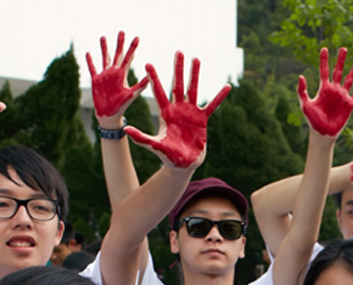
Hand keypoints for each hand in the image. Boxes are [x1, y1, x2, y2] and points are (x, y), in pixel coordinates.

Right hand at [86, 32, 147, 119]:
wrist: (109, 115)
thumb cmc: (122, 107)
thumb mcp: (131, 95)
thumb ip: (140, 86)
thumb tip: (150, 78)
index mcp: (122, 75)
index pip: (128, 58)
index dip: (133, 48)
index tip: (137, 37)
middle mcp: (114, 73)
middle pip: (117, 54)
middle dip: (119, 43)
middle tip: (122, 31)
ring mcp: (104, 76)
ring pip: (104, 58)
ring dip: (104, 48)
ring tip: (103, 37)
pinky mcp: (95, 80)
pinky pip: (92, 68)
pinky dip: (90, 61)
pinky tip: (88, 53)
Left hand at [124, 52, 230, 168]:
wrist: (183, 165)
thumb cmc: (167, 157)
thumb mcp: (154, 146)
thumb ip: (141, 138)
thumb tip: (125, 129)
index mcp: (165, 113)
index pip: (158, 92)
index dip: (154, 78)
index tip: (148, 64)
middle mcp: (177, 109)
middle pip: (177, 85)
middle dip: (177, 69)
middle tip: (178, 52)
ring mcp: (190, 112)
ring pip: (193, 89)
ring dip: (195, 75)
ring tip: (196, 59)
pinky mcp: (202, 119)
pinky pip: (212, 105)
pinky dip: (219, 97)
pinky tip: (227, 87)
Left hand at [297, 47, 352, 137]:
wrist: (322, 133)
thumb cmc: (312, 120)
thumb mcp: (305, 104)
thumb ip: (302, 91)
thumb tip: (301, 76)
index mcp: (323, 88)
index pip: (324, 71)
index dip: (324, 60)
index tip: (324, 49)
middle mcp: (334, 90)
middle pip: (338, 71)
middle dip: (340, 60)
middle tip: (343, 49)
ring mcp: (342, 96)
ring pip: (350, 79)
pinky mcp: (350, 104)